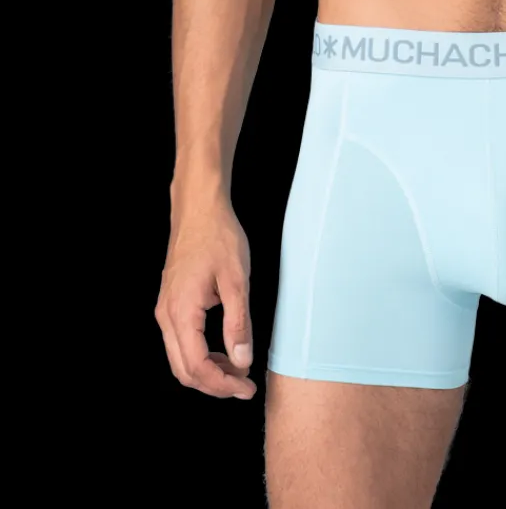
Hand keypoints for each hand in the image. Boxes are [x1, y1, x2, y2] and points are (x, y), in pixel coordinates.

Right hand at [155, 198, 255, 399]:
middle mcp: (166, 315)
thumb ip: (238, 322)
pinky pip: (180, 342)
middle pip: (184, 370)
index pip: (197, 366)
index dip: (222, 384)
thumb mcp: (236, 279)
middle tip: (244, 387)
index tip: (246, 389)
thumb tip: (241, 360)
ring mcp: (165, 310)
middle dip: (214, 385)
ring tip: (237, 371)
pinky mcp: (170, 304)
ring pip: (180, 359)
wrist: (199, 210)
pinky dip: (201, 355)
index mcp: (181, 312)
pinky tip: (223, 352)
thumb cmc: (218, 237)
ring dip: (207, 372)